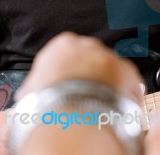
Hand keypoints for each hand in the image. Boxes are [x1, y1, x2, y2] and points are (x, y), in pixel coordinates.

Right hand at [15, 32, 142, 103]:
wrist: (70, 115)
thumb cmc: (47, 102)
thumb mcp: (32, 88)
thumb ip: (37, 82)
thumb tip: (30, 93)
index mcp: (63, 44)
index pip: (68, 50)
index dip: (70, 68)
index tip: (70, 81)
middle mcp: (88, 45)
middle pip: (92, 58)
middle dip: (91, 73)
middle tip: (87, 94)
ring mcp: (109, 57)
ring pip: (111, 69)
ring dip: (109, 83)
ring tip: (103, 105)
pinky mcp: (127, 71)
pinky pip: (130, 81)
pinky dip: (127, 93)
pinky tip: (119, 107)